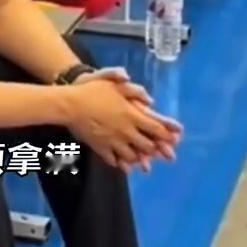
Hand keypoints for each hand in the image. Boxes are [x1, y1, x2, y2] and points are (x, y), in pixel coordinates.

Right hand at [66, 78, 181, 170]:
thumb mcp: (114, 81)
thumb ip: (133, 90)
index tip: (176, 139)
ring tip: (144, 161)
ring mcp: (113, 141)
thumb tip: (149, 99)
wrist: (70, 105)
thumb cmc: (92, 90)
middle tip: (166, 154)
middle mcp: (126, 131)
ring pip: (132, 155)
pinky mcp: (101, 148)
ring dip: (140, 158)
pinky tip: (122, 165)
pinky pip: (113, 160)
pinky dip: (120, 163)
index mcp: (131, 115)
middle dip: (157, 150)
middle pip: (146, 145)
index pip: (155, 127)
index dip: (168, 134)